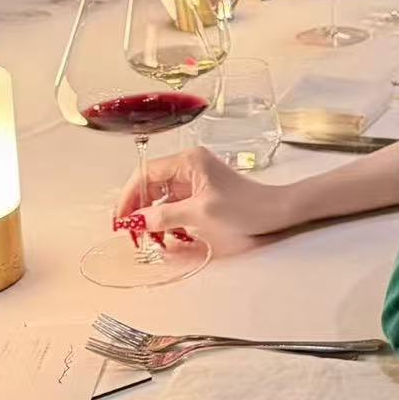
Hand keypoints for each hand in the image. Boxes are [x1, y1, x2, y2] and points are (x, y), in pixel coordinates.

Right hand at [116, 148, 296, 253]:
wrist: (277, 210)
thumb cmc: (245, 207)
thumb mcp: (201, 213)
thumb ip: (165, 216)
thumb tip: (136, 222)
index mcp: (188, 161)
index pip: (145, 173)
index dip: (129, 197)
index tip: (121, 220)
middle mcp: (189, 164)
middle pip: (151, 184)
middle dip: (139, 208)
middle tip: (132, 234)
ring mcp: (196, 177)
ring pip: (162, 195)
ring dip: (153, 216)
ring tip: (150, 238)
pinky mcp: (202, 191)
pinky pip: (175, 203)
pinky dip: (168, 218)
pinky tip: (168, 235)